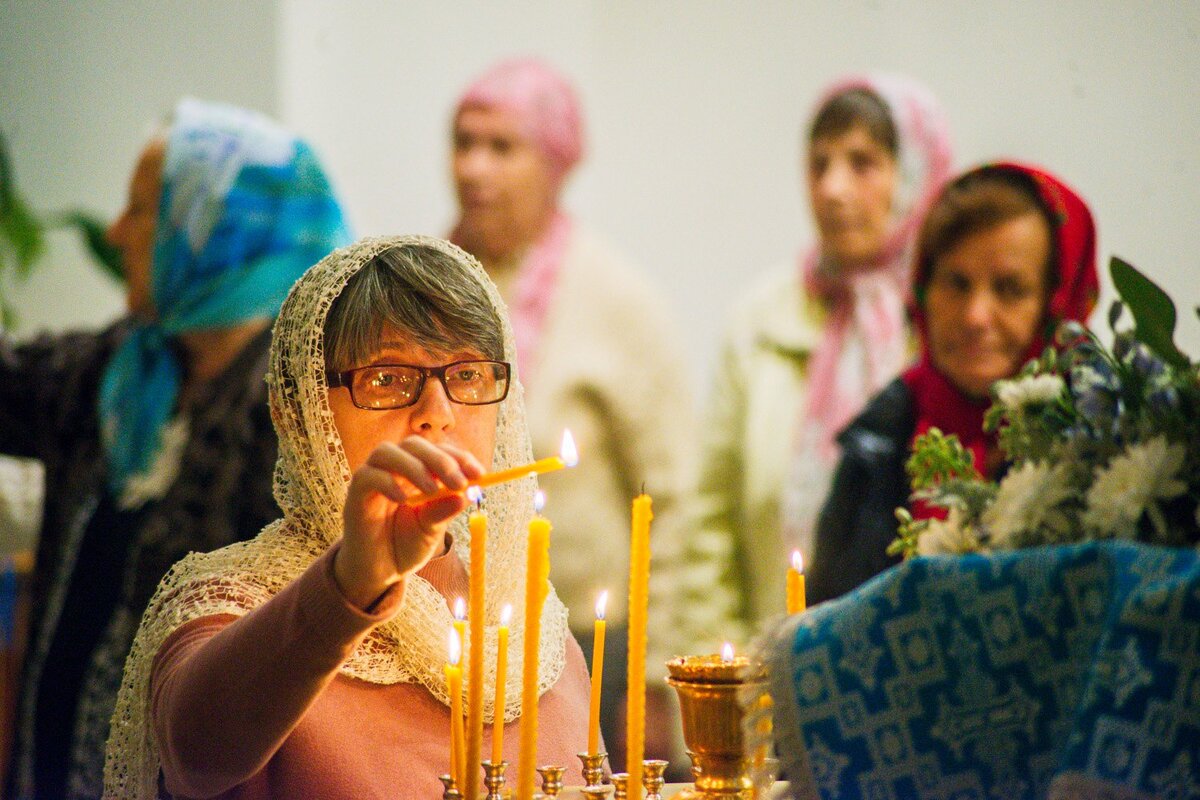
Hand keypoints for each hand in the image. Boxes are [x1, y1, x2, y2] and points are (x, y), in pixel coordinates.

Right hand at [334, 436, 484, 609]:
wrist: (377, 573)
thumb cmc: (404, 546)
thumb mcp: (431, 530)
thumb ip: (442, 512)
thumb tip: (464, 497)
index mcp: (417, 472)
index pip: (438, 451)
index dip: (459, 458)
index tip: (480, 474)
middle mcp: (394, 469)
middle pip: (413, 445)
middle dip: (440, 459)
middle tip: (459, 482)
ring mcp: (373, 478)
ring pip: (387, 451)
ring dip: (413, 466)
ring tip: (430, 489)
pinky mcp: (355, 494)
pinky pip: (367, 476)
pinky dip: (386, 482)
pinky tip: (403, 499)